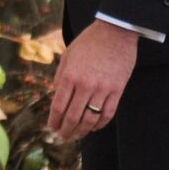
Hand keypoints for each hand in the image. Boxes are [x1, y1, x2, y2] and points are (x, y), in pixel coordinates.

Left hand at [48, 19, 138, 140]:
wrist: (115, 33)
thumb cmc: (89, 42)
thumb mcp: (68, 55)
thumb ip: (61, 76)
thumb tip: (56, 95)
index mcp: (70, 76)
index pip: (59, 105)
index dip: (54, 120)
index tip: (52, 127)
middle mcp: (85, 85)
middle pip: (73, 116)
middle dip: (66, 130)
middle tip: (62, 136)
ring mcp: (102, 89)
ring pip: (90, 119)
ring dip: (82, 131)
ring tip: (77, 135)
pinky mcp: (117, 91)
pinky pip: (108, 114)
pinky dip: (100, 124)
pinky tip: (94, 127)